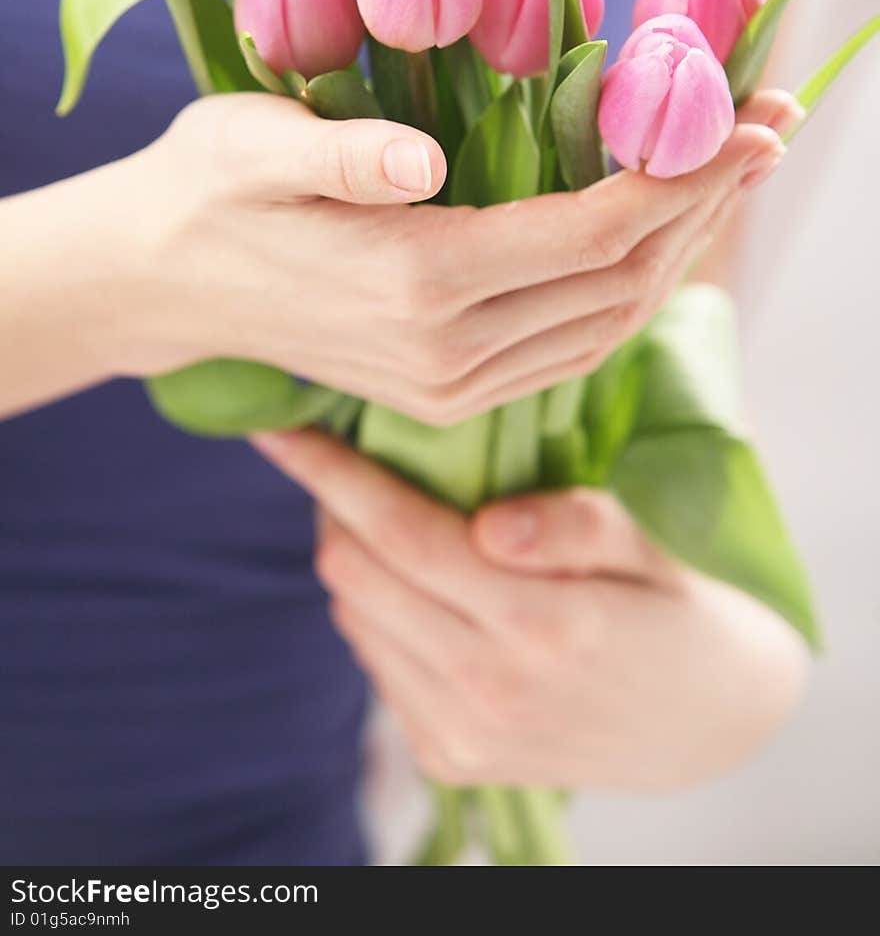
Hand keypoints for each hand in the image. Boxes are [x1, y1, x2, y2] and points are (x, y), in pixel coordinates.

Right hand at [130, 86, 795, 419]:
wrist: (161, 282)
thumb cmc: (205, 188)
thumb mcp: (250, 146)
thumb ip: (339, 155)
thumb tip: (427, 161)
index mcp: (413, 282)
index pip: (590, 233)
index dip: (682, 177)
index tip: (752, 119)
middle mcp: (447, 350)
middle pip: (621, 283)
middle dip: (705, 206)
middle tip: (770, 130)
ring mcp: (451, 384)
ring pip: (608, 324)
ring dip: (682, 251)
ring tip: (732, 177)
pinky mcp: (449, 392)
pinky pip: (572, 349)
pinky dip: (631, 291)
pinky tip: (658, 240)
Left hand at [254, 428, 808, 789]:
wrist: (702, 725)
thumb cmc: (674, 608)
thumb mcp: (649, 546)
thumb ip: (576, 526)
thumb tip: (491, 525)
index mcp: (542, 626)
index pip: (403, 534)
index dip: (332, 474)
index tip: (279, 427)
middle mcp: (486, 691)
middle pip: (357, 574)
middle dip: (331, 504)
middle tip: (341, 455)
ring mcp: (461, 735)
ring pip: (354, 616)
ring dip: (353, 554)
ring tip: (388, 514)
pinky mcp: (448, 759)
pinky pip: (376, 661)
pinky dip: (376, 607)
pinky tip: (417, 582)